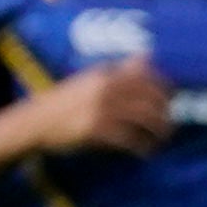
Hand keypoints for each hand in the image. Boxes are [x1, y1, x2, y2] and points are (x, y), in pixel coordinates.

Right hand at [34, 57, 172, 155]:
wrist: (34, 122)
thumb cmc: (63, 102)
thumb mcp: (89, 80)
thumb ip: (118, 71)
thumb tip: (147, 55)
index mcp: (104, 75)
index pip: (145, 76)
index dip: (164, 88)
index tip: (172, 98)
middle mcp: (105, 89)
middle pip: (150, 98)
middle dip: (165, 113)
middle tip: (169, 124)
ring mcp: (102, 109)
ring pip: (144, 119)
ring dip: (158, 131)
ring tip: (160, 139)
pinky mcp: (97, 130)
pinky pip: (130, 139)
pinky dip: (142, 147)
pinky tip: (146, 151)